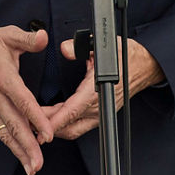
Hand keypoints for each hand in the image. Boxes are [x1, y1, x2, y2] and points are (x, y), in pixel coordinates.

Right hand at [0, 26, 54, 174]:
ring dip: (19, 151)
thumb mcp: (7, 35)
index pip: (22, 102)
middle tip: (38, 164)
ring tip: (32, 167)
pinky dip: (11, 144)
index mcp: (3, 77)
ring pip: (6, 132)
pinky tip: (21, 154)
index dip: (36, 119)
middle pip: (14, 124)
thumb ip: (28, 38)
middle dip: (27, 146)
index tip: (48, 134)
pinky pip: (0, 129)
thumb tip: (44, 36)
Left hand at [43, 38, 163, 140]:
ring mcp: (102, 113)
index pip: (73, 110)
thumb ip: (81, 47)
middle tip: (29, 121)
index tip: (40, 127)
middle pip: (70, 126)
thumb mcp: (104, 45)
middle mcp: (100, 106)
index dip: (54, 120)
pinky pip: (81, 126)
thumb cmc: (126, 55)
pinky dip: (66, 124)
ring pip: (75, 129)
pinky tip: (54, 117)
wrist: (145, 66)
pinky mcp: (102, 115)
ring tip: (37, 121)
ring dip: (57, 127)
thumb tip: (65, 49)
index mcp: (98, 90)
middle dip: (49, 127)